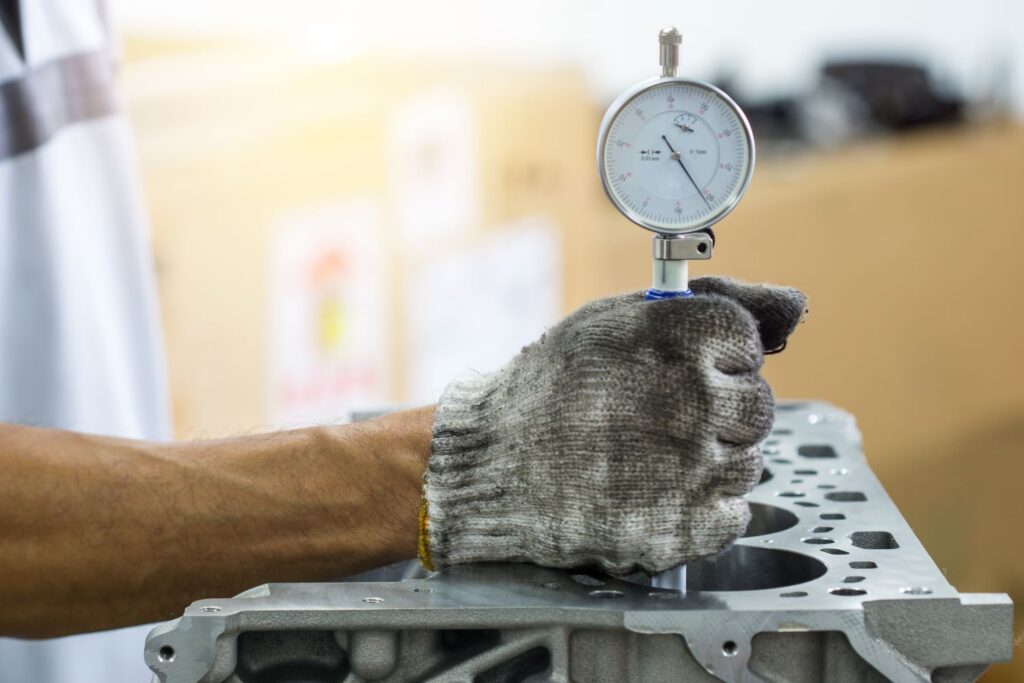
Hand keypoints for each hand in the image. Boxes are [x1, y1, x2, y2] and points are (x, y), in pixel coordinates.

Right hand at [419, 276, 805, 574]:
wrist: (496, 463)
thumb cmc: (553, 386)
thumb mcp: (621, 319)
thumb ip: (718, 303)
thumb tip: (797, 305)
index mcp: (684, 337)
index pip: (748, 343)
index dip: (712, 359)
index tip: (676, 371)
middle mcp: (699, 399)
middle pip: (757, 406)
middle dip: (717, 411)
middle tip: (659, 419)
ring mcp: (696, 468)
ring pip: (749, 460)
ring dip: (709, 459)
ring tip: (649, 457)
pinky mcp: (687, 527)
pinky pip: (733, 512)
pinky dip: (702, 507)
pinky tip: (656, 490)